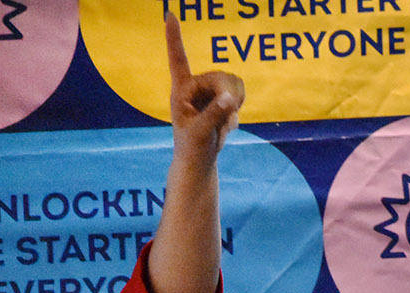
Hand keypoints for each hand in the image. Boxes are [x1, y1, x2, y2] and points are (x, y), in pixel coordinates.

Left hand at [166, 12, 244, 163]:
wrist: (200, 160)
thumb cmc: (191, 148)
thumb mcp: (199, 133)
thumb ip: (214, 115)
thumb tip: (229, 98)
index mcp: (181, 90)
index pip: (178, 59)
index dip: (174, 37)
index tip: (169, 14)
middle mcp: (196, 85)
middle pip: (222, 77)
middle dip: (229, 97)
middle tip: (227, 119)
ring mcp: (210, 90)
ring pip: (234, 83)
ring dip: (235, 104)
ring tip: (224, 124)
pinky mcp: (222, 97)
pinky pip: (240, 92)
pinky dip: (239, 108)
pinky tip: (228, 123)